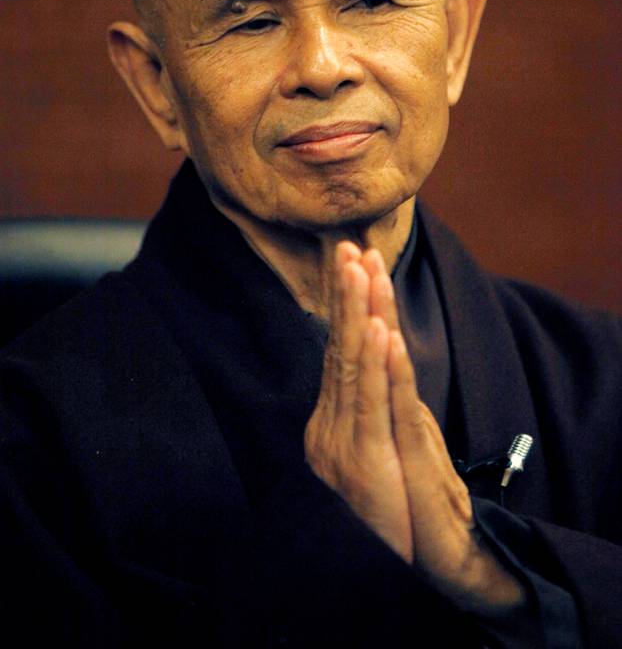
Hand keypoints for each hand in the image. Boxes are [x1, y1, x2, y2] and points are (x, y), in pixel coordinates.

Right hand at [304, 243, 524, 609]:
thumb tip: (372, 365)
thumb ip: (368, 409)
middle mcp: (328, 425)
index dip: (344, 306)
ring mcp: (341, 443)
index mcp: (331, 422)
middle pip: (338, 349)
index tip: (348, 262)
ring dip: (358, 314)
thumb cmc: (385, 516)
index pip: (337, 352)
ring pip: (351, 366)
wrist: (379, 571)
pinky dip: (377, 364)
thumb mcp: (373, 455)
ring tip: (361, 270)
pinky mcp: (364, 461)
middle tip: (347, 246)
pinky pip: (372, 404)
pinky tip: (382, 331)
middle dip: (345, 295)